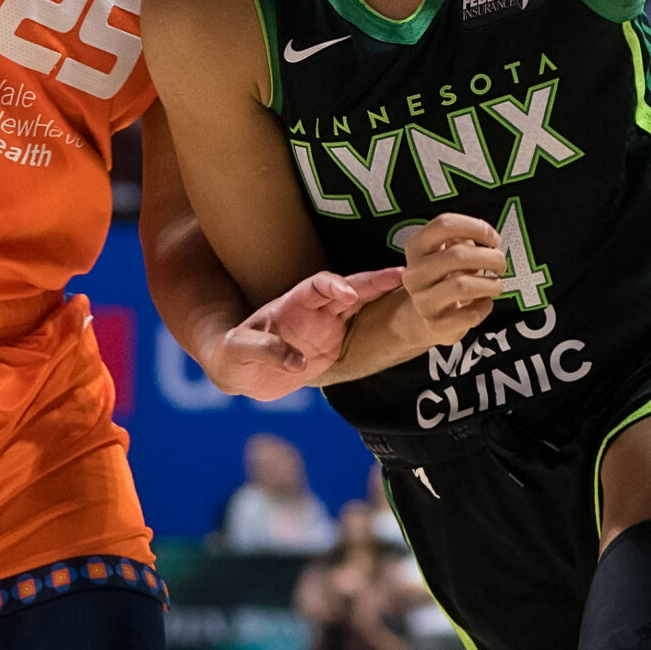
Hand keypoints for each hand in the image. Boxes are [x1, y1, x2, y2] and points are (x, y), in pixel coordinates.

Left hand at [216, 268, 403, 400]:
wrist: (243, 373)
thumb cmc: (233, 354)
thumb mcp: (238, 351)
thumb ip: (265, 351)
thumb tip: (295, 362)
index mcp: (290, 304)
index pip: (316, 286)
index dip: (332, 285)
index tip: (347, 294)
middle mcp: (314, 311)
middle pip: (350, 288)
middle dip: (374, 281)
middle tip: (402, 276)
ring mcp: (328, 326)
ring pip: (363, 305)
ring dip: (386, 296)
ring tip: (417, 290)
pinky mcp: (336, 344)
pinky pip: (364, 329)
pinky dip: (384, 321)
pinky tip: (410, 315)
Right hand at [400, 213, 508, 343]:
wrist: (425, 317)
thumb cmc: (444, 278)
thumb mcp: (447, 252)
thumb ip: (463, 239)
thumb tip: (488, 237)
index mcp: (416, 247)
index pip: (444, 224)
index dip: (476, 227)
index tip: (493, 238)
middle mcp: (414, 273)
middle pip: (458, 255)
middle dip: (490, 257)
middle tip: (501, 264)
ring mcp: (423, 300)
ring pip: (463, 286)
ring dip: (490, 284)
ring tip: (496, 284)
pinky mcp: (436, 324)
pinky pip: (470, 314)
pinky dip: (485, 307)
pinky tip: (485, 303)